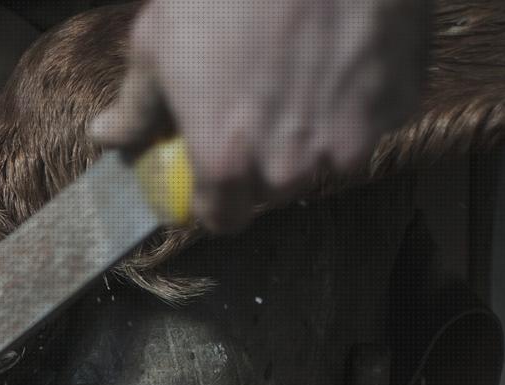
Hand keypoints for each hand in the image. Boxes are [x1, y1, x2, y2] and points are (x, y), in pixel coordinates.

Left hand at [91, 0, 428, 231]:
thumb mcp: (157, 44)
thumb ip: (136, 105)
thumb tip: (109, 134)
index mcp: (225, 163)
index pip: (222, 219)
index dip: (214, 198)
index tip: (211, 173)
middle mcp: (289, 166)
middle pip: (274, 191)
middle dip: (262, 161)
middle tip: (253, 107)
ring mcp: (350, 138)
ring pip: (327, 159)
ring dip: (312, 133)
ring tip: (296, 74)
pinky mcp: (396, 103)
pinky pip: (372, 118)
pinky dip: (356, 97)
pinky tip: (336, 53)